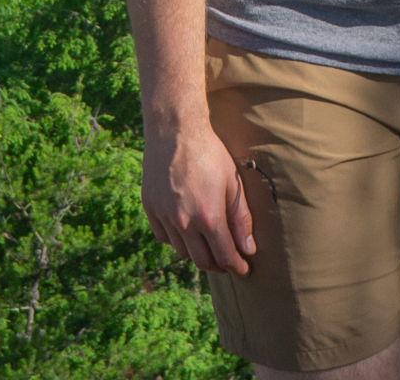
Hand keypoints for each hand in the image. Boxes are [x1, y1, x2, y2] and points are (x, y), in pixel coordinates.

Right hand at [141, 120, 255, 275]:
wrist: (175, 130)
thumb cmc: (209, 153)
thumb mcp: (232, 182)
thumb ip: (241, 218)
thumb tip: (249, 249)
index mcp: (208, 217)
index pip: (224, 256)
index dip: (236, 266)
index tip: (244, 270)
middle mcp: (184, 222)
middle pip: (202, 260)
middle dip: (218, 265)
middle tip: (228, 261)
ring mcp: (164, 216)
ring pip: (182, 251)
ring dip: (197, 254)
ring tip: (208, 246)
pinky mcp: (151, 208)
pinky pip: (164, 236)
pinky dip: (176, 240)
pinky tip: (185, 231)